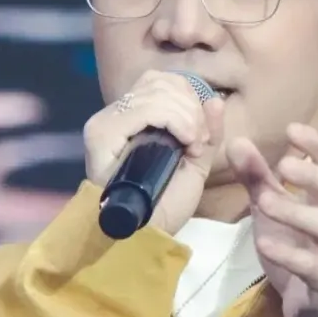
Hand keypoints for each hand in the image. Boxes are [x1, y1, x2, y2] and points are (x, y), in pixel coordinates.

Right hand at [83, 71, 224, 236]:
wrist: (148, 235)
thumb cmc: (168, 204)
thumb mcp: (196, 163)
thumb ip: (207, 131)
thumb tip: (215, 99)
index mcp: (133, 119)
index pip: (160, 81)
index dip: (188, 97)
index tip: (199, 134)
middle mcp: (114, 115)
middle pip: (159, 82)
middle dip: (190, 107)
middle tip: (197, 142)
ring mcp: (105, 123)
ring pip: (155, 91)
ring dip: (186, 115)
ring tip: (191, 146)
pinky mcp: (102, 134)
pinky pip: (146, 108)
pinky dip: (175, 119)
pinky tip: (184, 143)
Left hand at [227, 123, 317, 316]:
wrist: (315, 308)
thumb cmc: (300, 250)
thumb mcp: (274, 212)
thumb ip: (259, 179)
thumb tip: (236, 141)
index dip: (317, 146)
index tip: (291, 130)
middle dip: (312, 175)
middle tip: (282, 164)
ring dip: (295, 212)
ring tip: (264, 202)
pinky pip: (313, 266)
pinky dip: (289, 254)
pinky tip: (265, 243)